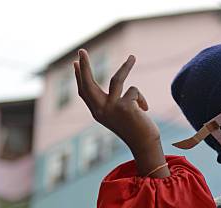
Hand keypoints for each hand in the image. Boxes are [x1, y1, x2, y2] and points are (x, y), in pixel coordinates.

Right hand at [74, 50, 168, 176]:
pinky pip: (134, 91)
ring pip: (116, 79)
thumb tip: (114, 80)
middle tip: (81, 50)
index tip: (76, 63)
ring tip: (133, 57)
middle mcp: (100, 110)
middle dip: (85, 66)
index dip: (80, 77)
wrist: (144, 144)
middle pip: (89, 83)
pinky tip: (144, 110)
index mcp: (97, 112)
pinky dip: (141, 99)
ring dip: (126, 66)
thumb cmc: (134, 128)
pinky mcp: (124, 106)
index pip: (84, 92)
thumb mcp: (119, 114)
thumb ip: (112, 101)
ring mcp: (111, 108)